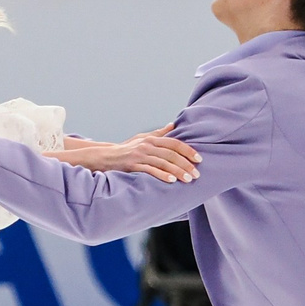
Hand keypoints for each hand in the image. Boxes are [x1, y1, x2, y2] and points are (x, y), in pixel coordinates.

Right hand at [49, 129, 202, 182]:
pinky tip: (171, 180)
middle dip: (186, 164)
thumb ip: (159, 133)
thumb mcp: (142, 138)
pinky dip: (162, 175)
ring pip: (163, 163)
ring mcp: (140, 155)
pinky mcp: (133, 165)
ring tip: (188, 179)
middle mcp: (147, 145)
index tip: (199, 159)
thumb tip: (173, 125)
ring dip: (178, 171)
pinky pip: (150, 170)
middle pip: (171, 154)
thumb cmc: (126, 148)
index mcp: (152, 139)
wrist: (105, 156)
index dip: (188, 150)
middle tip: (197, 174)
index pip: (174, 143)